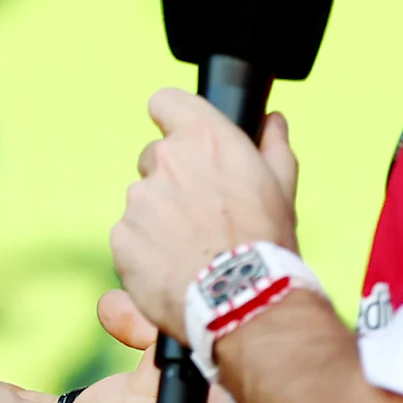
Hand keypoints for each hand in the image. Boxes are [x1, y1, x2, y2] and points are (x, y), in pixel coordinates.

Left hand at [111, 95, 301, 344]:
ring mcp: (139, 200)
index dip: (171, 118)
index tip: (181, 135)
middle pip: (154, 157)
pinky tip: (174, 268)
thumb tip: (272, 120)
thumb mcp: (282, 186)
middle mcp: (166, 161)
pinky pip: (129, 237)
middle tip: (200, 212)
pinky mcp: (121, 237)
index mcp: (204, 138)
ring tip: (192, 249)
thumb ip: (272, 145)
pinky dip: (144, 250)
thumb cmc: (266, 241)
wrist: (243, 300)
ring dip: (158, 218)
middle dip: (171, 179)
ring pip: (142, 200)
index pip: (165, 101)